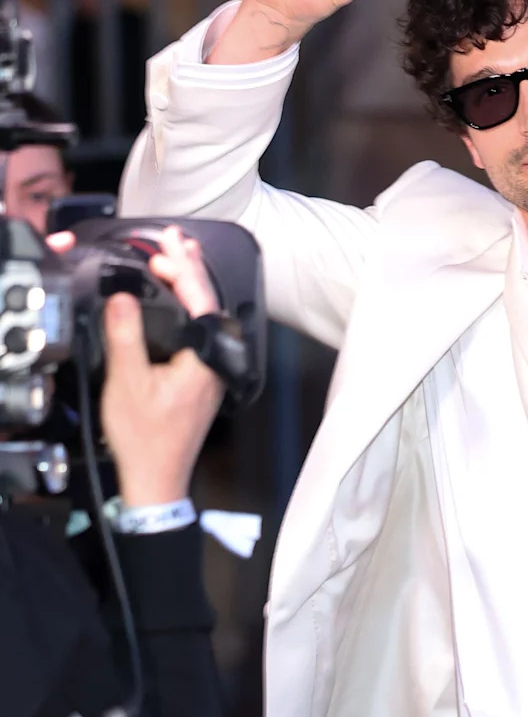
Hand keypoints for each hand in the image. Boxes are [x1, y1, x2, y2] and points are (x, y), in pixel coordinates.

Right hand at [96, 227, 223, 506]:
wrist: (156, 479)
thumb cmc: (147, 439)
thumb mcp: (127, 382)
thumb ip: (127, 335)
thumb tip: (124, 297)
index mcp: (205, 359)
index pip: (199, 301)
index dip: (182, 271)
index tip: (165, 248)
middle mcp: (215, 362)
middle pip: (207, 303)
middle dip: (190, 267)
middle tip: (173, 238)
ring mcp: (210, 370)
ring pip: (204, 316)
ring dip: (189, 285)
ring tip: (177, 255)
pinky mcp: (201, 377)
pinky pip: (198, 330)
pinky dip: (187, 307)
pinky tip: (176, 299)